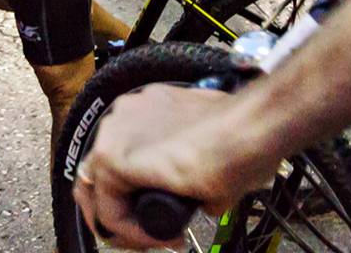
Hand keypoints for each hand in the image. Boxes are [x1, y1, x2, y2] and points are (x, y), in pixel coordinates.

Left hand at [73, 84, 277, 248]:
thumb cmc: (242, 135)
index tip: (171, 219)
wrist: (248, 131)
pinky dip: (131, 232)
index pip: (124, 162)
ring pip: (102, 196)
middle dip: (126, 214)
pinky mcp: (112, 157)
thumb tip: (199, 196)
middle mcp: (124, 115)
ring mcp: (114, 132)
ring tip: (160, 240)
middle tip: (155, 236)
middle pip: (104, 178)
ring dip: (129, 225)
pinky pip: (109, 210)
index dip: (141, 198)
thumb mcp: (209, 153)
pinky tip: (161, 238)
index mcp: (147, 109)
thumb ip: (192, 167)